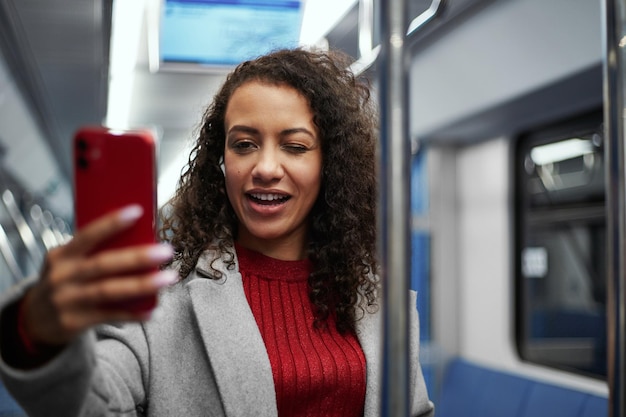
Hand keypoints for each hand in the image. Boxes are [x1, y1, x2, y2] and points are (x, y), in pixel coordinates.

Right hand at [20, 205, 176, 348]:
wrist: (34, 321)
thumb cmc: (63, 281)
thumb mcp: (66, 262)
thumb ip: (92, 252)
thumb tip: (139, 238)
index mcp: (61, 255)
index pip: (87, 235)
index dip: (111, 223)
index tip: (138, 211)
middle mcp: (62, 276)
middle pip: (103, 264)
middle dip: (138, 257)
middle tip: (167, 251)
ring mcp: (67, 301)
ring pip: (110, 291)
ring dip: (143, 284)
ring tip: (169, 278)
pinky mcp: (74, 322)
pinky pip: (111, 316)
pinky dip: (134, 313)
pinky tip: (154, 310)